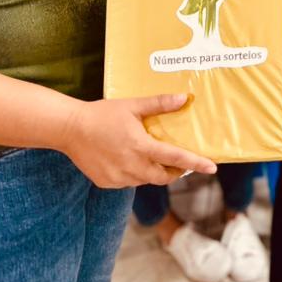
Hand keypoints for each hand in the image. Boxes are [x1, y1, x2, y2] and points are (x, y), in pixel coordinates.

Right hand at [56, 93, 216, 188]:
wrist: (69, 129)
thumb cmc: (102, 114)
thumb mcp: (133, 106)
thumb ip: (159, 104)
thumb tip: (184, 98)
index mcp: (140, 147)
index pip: (175, 158)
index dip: (195, 164)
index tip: (212, 168)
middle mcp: (131, 166)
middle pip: (163, 177)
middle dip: (175, 172)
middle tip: (181, 163)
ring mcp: (118, 177)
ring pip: (145, 180)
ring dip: (154, 172)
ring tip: (153, 157)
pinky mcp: (107, 183)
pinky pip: (129, 182)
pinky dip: (135, 174)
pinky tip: (130, 161)